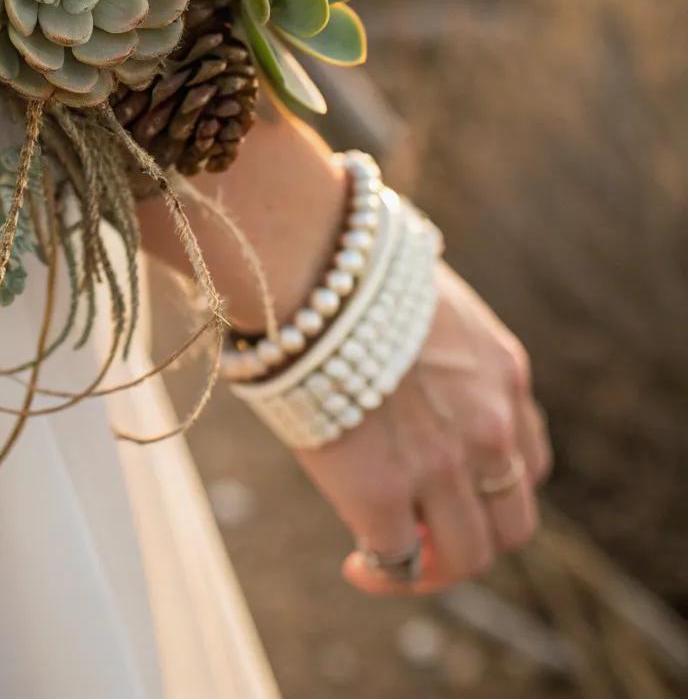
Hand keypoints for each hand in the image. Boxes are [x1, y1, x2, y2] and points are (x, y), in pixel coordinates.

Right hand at [295, 263, 551, 594]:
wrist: (312, 269)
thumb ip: (435, 344)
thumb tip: (401, 354)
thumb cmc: (349, 268)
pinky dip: (381, 570)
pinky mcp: (384, 493)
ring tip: (386, 558)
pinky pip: (397, 557)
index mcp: (503, 373)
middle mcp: (489, 426)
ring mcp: (442, 465)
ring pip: (467, 554)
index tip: (448, 487)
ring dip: (432, 565)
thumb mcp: (425, 300)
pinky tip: (355, 562)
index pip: (526, 457)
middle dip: (471, 536)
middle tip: (422, 533)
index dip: (489, 485)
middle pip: (513, 522)